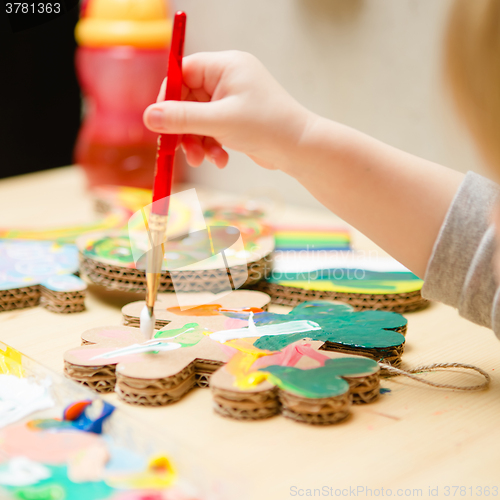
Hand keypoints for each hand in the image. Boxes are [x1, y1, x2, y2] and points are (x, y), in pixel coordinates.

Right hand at [143, 51, 311, 171]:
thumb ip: (182, 118)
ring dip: (196, 141)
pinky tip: (220, 159)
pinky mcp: (236, 120)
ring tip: (202, 158)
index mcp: (226, 66)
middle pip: (187, 99)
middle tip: (180, 149)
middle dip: (184, 128)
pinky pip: (212, 130)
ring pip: (198, 119)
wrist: (300, 150)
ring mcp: (232, 100)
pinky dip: (211, 146)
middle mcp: (228, 79)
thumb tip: (148, 116)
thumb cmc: (266, 127)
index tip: (160, 121)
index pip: (183, 71)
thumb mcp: (219, 122)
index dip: (168, 96)